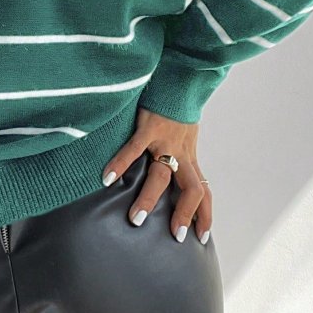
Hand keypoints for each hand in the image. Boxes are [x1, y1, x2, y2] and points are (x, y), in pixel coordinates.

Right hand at [101, 106, 211, 243]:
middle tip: (174, 236)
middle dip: (184, 214)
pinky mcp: (150, 126)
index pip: (203, 190)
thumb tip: (170, 170)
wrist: (180, 75)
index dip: (205, 214)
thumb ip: (177, 153)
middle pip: (190, 188)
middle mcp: (181, 151)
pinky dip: (121, 163)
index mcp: (189, 156)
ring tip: (136, 219)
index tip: (202, 237)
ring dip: (150, 198)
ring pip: (161, 175)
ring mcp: (166, 140)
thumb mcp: (183, 133)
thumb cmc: (176, 105)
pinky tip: (106, 178)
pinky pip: (134, 148)